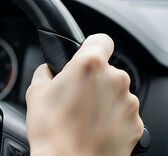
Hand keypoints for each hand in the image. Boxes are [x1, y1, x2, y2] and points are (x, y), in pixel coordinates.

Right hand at [26, 34, 142, 155]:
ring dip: (103, 99)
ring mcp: (128, 102)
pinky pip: (123, 113)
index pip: (101, 39)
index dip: (90, 48)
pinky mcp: (136, 123)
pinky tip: (94, 128)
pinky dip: (112, 118)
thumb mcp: (35, 91)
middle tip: (75, 97)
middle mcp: (115, 79)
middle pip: (107, 70)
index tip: (85, 58)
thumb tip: (51, 71)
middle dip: (93, 80)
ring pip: (116, 92)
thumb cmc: (52, 131)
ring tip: (83, 117)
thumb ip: (46, 72)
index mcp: (90, 64)